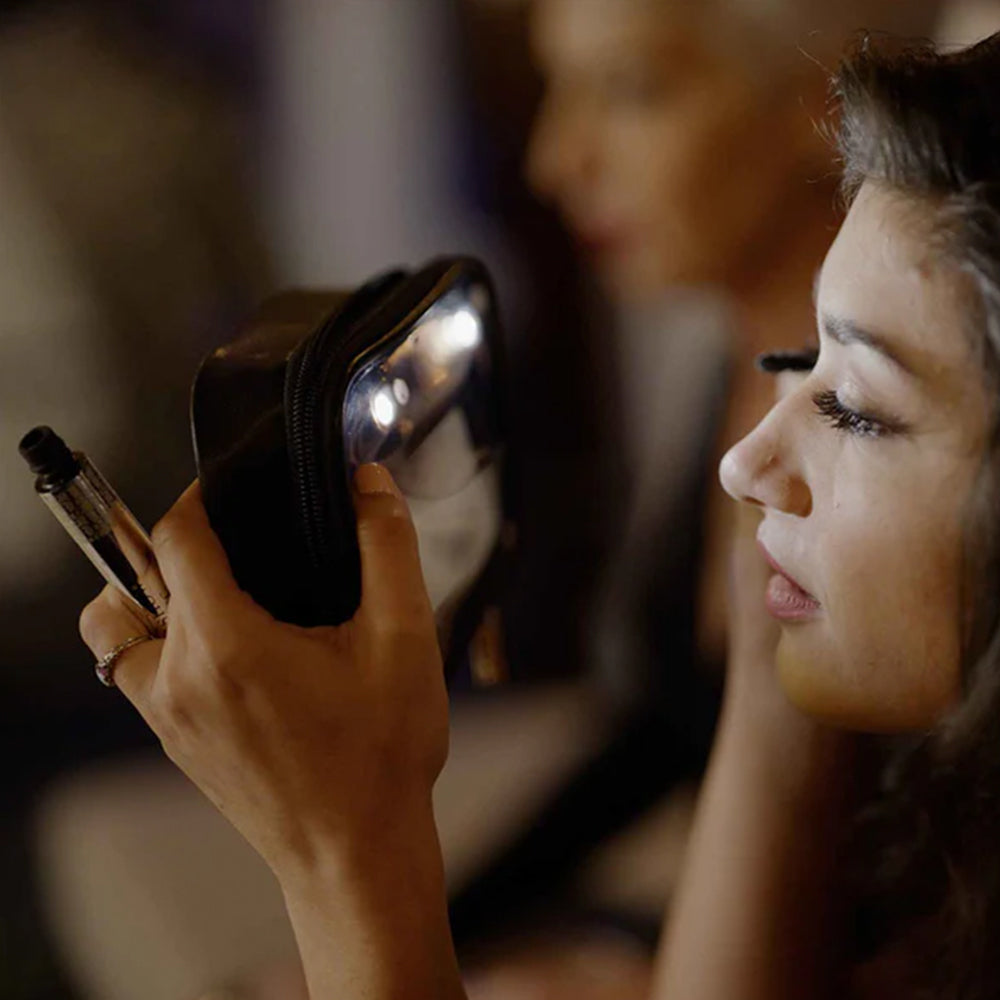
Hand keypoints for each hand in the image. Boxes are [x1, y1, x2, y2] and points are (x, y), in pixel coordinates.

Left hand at [79, 464, 448, 883]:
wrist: (355, 851)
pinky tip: (225, 647)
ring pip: (114, 628)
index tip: (231, 489)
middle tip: (240, 544)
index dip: (200, 498)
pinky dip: (156, 640)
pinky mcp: (172, 740)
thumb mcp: (404, 637)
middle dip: (182, 544)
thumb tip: (368, 484)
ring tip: (216, 595)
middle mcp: (178, 679)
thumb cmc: (380, 756)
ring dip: (148, 595)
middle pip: (134, 574)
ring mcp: (166, 715)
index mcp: (227, 645)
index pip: (174, 538)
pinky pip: (132, 669)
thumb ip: (387, 547)